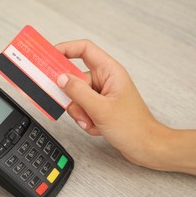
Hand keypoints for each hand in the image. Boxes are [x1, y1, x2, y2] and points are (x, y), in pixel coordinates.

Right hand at [55, 39, 164, 168]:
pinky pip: (82, 109)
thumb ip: (78, 92)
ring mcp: (101, 94)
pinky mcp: (99, 107)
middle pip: (75, 79)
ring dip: (80, 113)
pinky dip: (85, 120)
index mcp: (110, 71)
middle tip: (75, 107)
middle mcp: (105, 80)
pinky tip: (97, 127)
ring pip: (76, 97)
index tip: (49, 56)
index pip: (84, 50)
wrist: (146, 147)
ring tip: (92, 122)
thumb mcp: (100, 108)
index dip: (66, 49)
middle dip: (73, 97)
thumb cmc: (133, 127)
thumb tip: (61, 78)